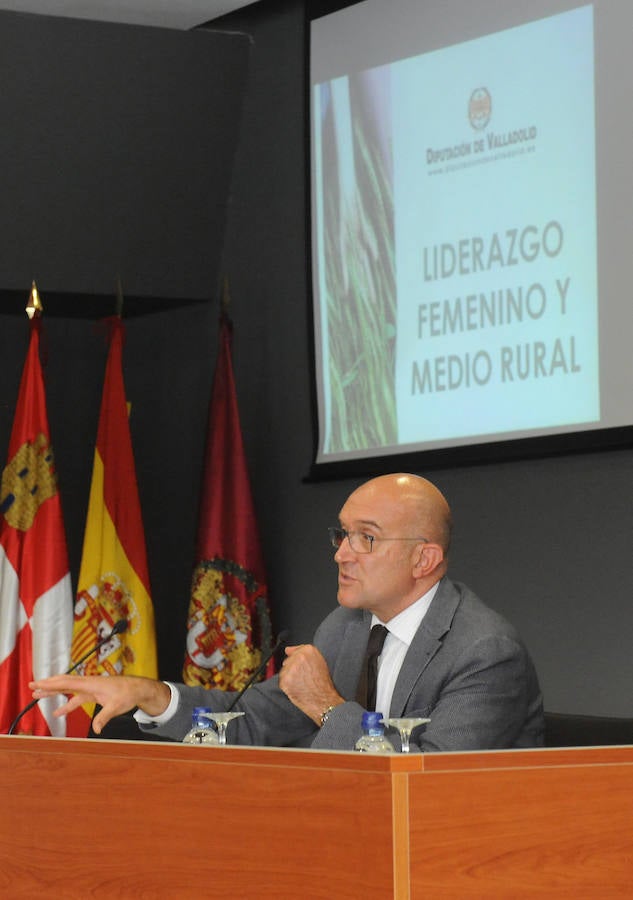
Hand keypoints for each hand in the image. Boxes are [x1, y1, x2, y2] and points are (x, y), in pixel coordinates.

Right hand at [29, 674, 170, 734]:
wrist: (137, 688)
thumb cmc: (128, 693)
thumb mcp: (116, 706)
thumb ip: (104, 716)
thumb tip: (97, 729)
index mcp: (90, 683)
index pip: (66, 682)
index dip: (50, 683)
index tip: (37, 683)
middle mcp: (88, 683)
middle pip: (63, 682)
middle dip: (47, 684)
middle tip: (32, 686)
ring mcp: (89, 688)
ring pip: (67, 689)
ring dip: (53, 692)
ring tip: (38, 696)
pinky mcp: (93, 693)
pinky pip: (75, 698)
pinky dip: (65, 704)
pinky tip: (58, 712)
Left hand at [278, 644, 342, 724]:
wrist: (323, 699)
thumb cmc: (323, 683)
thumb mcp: (319, 662)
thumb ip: (302, 652)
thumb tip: (288, 649)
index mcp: (309, 650)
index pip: (294, 651)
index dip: (297, 661)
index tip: (302, 668)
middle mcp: (299, 657)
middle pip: (287, 661)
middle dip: (292, 669)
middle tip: (304, 677)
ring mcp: (291, 669)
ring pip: (284, 671)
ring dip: (289, 677)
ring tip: (301, 683)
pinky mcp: (285, 680)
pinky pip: (281, 681)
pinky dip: (287, 686)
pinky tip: (297, 688)